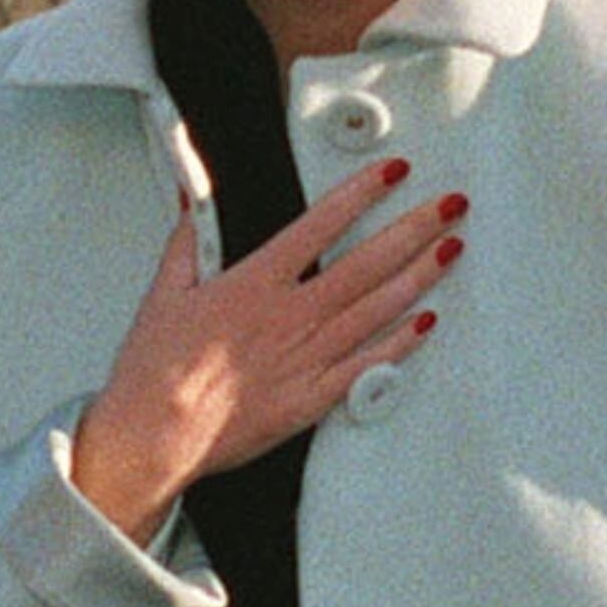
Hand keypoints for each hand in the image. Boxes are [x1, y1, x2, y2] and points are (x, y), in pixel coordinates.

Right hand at [72, 158, 465, 544]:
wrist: (156, 434)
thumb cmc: (155, 370)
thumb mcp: (164, 292)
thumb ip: (188, 241)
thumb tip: (191, 199)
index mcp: (253, 283)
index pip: (319, 224)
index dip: (360, 193)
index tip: (392, 172)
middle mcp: (289, 317)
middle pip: (365, 264)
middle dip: (413, 229)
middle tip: (449, 206)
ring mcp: (306, 358)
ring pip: (376, 309)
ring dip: (419, 276)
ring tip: (451, 249)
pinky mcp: (312, 398)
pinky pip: (367, 366)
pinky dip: (400, 344)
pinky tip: (425, 323)